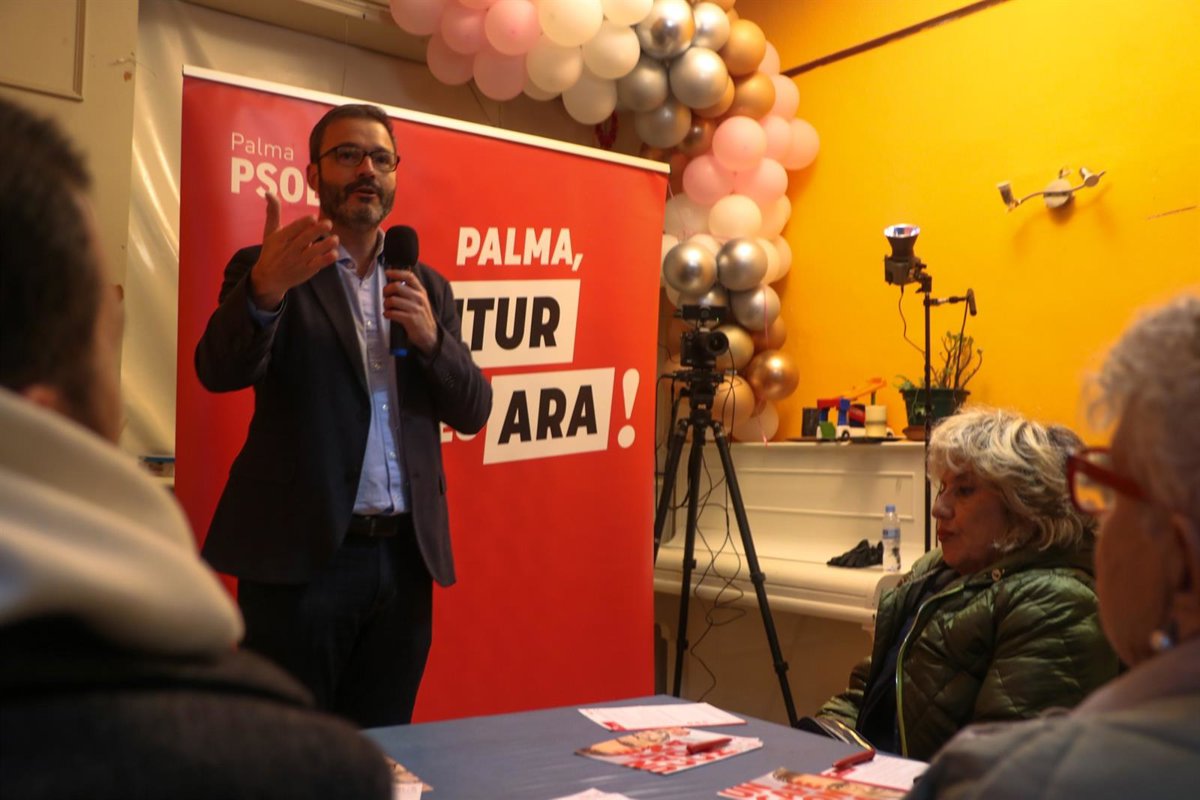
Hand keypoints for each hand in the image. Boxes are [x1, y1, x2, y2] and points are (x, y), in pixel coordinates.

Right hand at [247, 193, 338, 309]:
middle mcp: (289, 250)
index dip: (304, 223)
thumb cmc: (271, 251)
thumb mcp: (270, 232)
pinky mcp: (305, 271)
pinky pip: (318, 264)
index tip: (313, 217)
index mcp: (280, 238)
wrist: (268, 278)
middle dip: (318, 231)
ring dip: (326, 245)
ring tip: (336, 239)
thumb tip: (269, 192)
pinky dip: (326, 259)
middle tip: (329, 223)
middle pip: (305, 239)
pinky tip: (334, 253)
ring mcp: (298, 261)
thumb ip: (273, 213)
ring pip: (314, 252)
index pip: (293, 229)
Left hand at [383, 269, 437, 352]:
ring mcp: (415, 309)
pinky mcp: (410, 319)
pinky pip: (392, 313)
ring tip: (388, 307)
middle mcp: (419, 298)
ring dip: (386, 304)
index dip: (396, 272)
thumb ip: (410, 291)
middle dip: (386, 290)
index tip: (387, 272)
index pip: (409, 276)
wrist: (429, 334)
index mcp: (421, 291)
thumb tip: (393, 282)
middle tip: (385, 296)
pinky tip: (389, 315)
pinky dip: (387, 314)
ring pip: (392, 300)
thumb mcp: (419, 301)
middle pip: (397, 286)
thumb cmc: (421, 317)